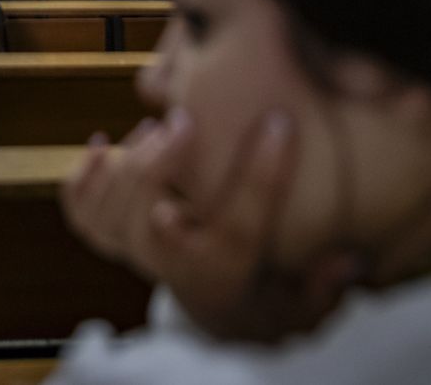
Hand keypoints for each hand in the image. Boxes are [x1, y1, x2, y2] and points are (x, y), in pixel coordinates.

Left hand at [62, 110, 357, 342]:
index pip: (240, 229)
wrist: (222, 310)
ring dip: (125, 166)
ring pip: (109, 215)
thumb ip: (324, 283)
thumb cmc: (268, 293)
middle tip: (185, 121)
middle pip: (145, 222)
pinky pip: (82, 214)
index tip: (279, 123)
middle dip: (158, 168)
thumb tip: (348, 259)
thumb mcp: (306, 301)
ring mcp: (135, 251)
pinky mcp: (112, 236)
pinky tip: (102, 145)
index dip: (261, 175)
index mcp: (223, 273)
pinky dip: (83, 179)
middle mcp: (172, 264)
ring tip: (154, 127)